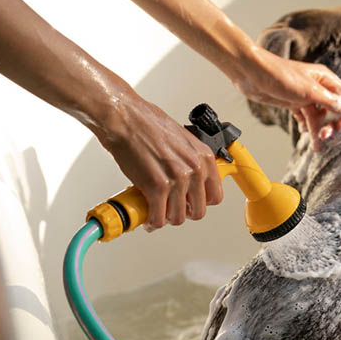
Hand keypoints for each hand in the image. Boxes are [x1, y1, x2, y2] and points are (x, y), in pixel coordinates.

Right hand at [92, 90, 222, 229]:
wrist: (125, 117)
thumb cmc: (147, 123)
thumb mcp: (182, 139)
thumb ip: (190, 160)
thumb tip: (189, 180)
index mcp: (203, 157)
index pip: (215, 195)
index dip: (200, 202)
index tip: (189, 202)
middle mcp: (194, 169)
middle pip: (198, 211)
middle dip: (183, 213)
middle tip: (170, 209)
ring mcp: (177, 179)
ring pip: (178, 218)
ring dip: (166, 218)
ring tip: (156, 212)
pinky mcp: (157, 187)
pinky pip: (159, 218)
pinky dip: (151, 222)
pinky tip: (146, 217)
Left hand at [229, 48, 340, 146]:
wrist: (252, 74)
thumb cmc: (280, 76)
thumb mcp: (309, 91)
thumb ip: (332, 101)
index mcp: (325, 79)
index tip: (339, 128)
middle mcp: (318, 87)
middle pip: (332, 110)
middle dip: (330, 125)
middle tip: (325, 136)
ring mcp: (305, 95)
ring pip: (318, 116)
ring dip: (318, 130)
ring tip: (316, 145)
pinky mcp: (293, 102)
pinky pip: (304, 117)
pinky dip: (306, 126)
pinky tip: (304, 132)